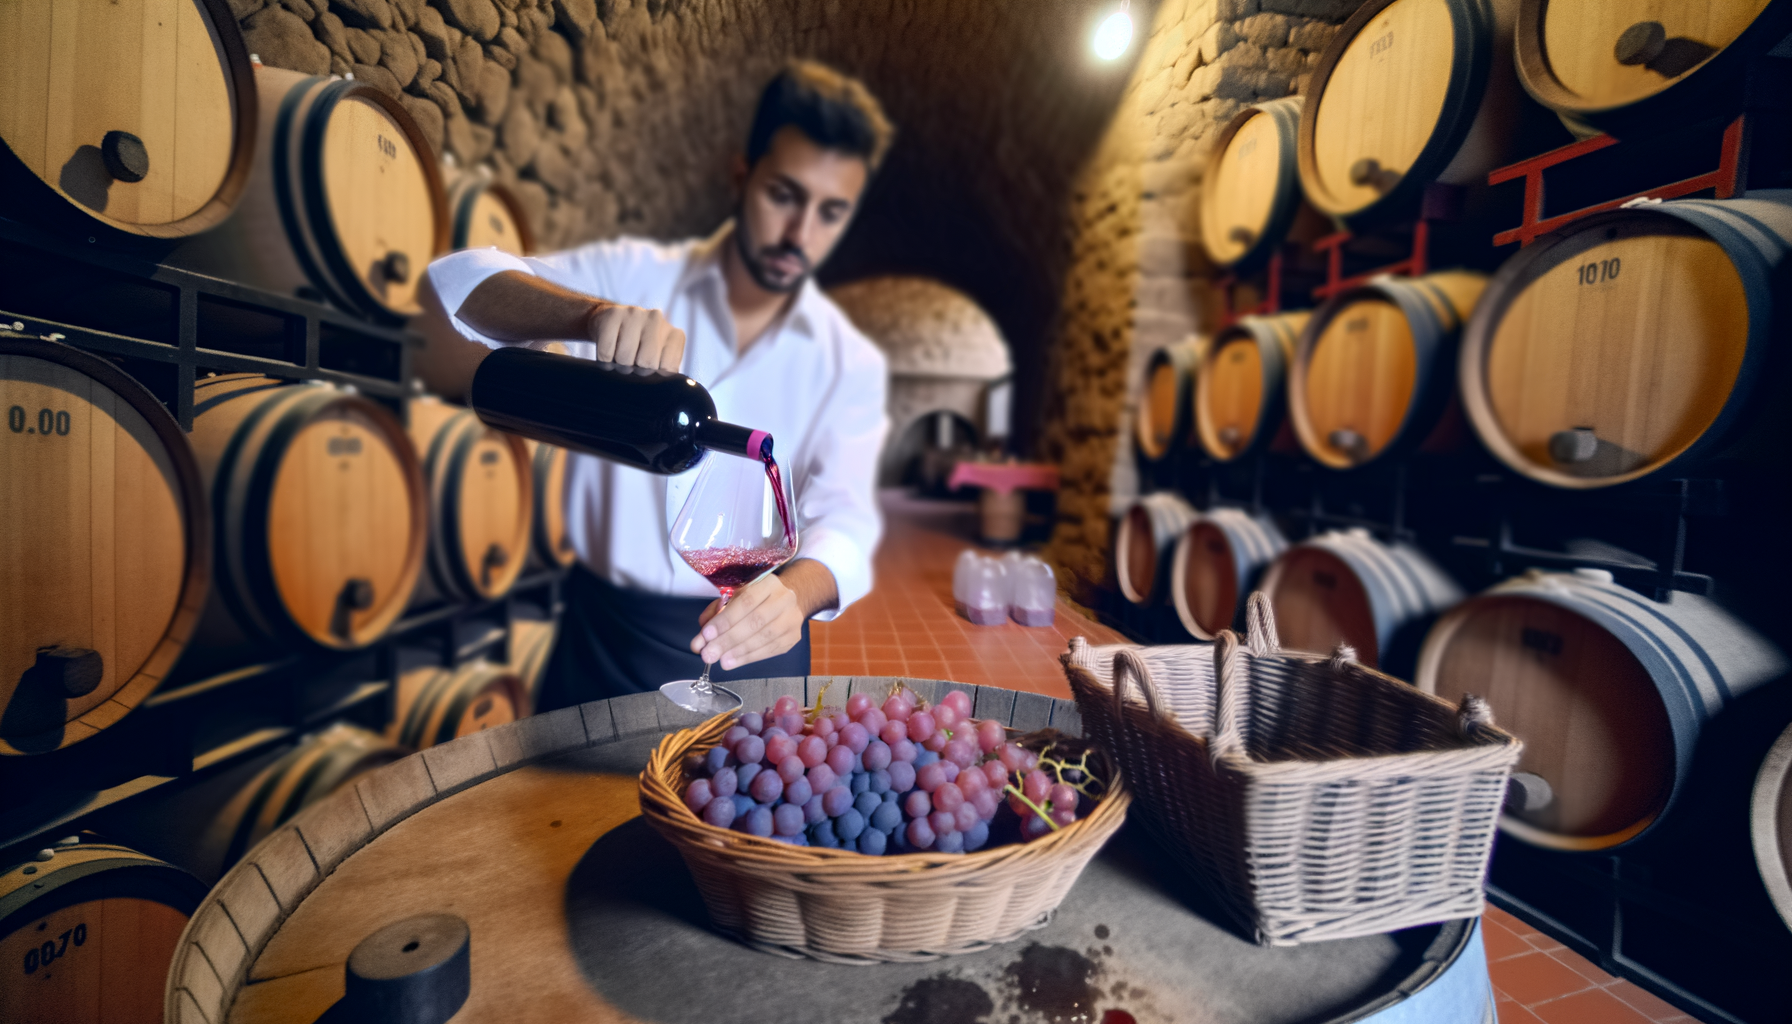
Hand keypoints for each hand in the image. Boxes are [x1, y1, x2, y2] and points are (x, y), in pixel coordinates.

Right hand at [587, 302, 685, 372]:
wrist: (611, 320)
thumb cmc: (638, 346)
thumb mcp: (658, 357)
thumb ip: (664, 372)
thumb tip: (660, 394)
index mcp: (674, 334)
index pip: (669, 368)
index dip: (655, 378)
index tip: (648, 376)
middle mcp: (657, 320)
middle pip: (647, 362)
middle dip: (636, 373)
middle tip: (632, 370)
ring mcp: (635, 314)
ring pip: (624, 357)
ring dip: (618, 367)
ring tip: (620, 361)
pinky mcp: (613, 315)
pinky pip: (606, 351)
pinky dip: (604, 361)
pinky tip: (609, 355)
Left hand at [691, 573, 805, 671]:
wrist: (790, 600)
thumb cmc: (757, 598)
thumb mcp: (735, 596)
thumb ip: (716, 613)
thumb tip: (701, 639)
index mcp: (768, 583)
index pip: (745, 602)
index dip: (725, 620)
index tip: (706, 635)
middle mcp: (784, 599)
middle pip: (755, 622)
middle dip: (728, 640)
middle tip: (708, 654)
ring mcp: (792, 619)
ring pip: (764, 638)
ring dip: (739, 652)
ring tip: (720, 661)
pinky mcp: (793, 637)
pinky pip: (770, 650)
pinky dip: (749, 657)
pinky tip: (734, 661)